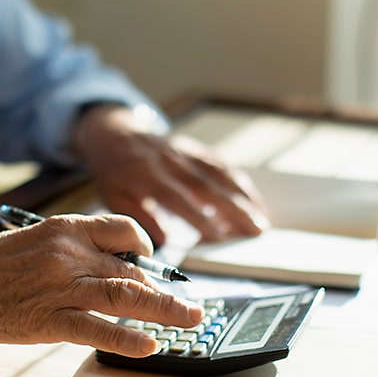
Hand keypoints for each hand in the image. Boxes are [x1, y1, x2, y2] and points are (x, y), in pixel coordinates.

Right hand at [0, 214, 202, 356]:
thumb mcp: (38, 240)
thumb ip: (75, 250)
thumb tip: (115, 267)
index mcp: (67, 228)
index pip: (124, 230)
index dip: (146, 247)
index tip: (155, 264)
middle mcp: (70, 254)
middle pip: (133, 270)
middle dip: (165, 290)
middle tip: (191, 306)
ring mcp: (61, 287)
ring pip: (126, 296)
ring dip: (165, 309)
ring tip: (191, 320)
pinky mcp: (48, 320)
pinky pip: (97, 330)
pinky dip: (127, 339)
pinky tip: (149, 345)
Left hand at [73, 105, 269, 245]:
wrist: (115, 133)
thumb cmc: (115, 172)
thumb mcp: (115, 197)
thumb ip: (140, 218)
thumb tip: (164, 243)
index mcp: (146, 174)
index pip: (176, 197)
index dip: (197, 216)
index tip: (218, 237)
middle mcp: (170, 161)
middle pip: (206, 185)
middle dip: (233, 208)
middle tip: (255, 231)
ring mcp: (186, 153)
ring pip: (219, 174)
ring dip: (243, 197)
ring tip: (261, 220)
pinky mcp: (195, 149)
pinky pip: (221, 166)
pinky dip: (240, 184)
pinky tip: (254, 201)